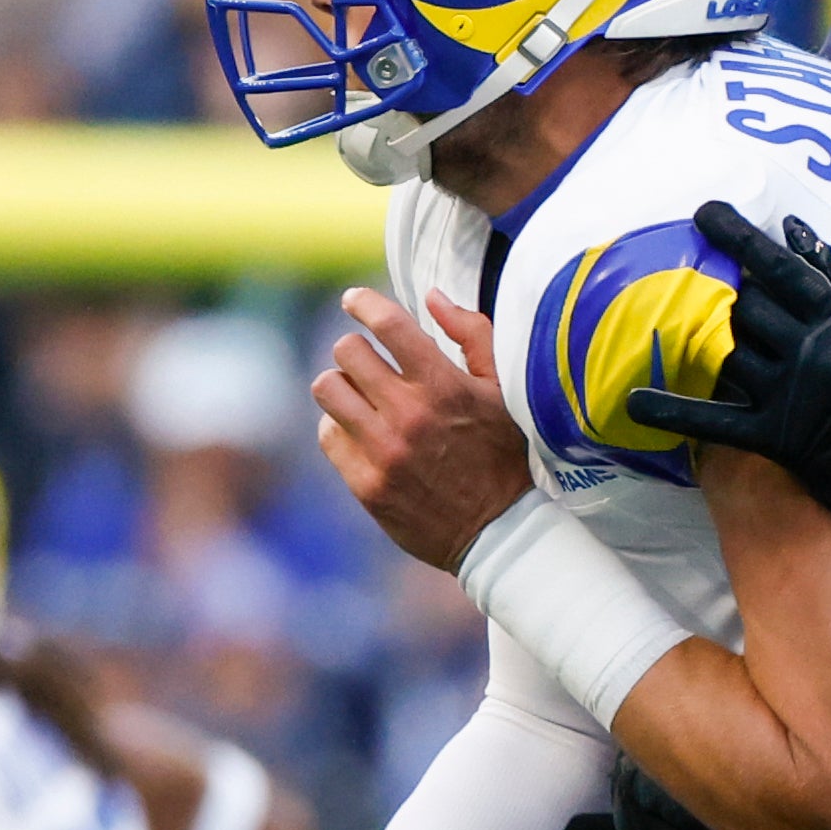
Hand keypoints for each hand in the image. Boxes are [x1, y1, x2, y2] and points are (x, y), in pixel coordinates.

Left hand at [315, 288, 535, 570]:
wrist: (498, 532)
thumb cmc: (503, 454)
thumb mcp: (503, 390)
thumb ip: (473, 335)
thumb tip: (431, 297)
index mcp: (444, 386)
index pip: (386, 325)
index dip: (363, 303)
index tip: (354, 301)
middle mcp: (409, 415)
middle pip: (346, 352)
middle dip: (356, 350)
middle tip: (369, 362)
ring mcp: (383, 451)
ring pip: (327, 389)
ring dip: (341, 385)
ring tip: (359, 395)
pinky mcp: (366, 484)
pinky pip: (327, 434)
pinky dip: (339, 426)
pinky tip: (361, 431)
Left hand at [626, 203, 830, 534]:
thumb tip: (792, 231)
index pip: (776, 267)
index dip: (736, 237)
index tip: (704, 214)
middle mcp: (810, 349)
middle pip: (745, 308)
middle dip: (727, 297)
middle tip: (711, 290)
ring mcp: (789, 393)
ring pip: (728, 352)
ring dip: (705, 339)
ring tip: (678, 325)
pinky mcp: (774, 435)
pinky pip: (714, 419)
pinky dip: (673, 410)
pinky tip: (634, 402)